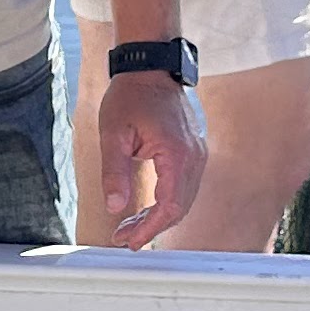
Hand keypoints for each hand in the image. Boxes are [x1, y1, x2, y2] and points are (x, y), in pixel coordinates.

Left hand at [97, 71, 208, 247]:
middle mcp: (193, 156)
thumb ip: (114, 172)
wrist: (150, 69)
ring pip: (183, 200)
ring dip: (158, 218)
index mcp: (176, 153)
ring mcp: (197, 154)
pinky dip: (166, 203)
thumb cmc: (130, 97)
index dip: (150, 229)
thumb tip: (114, 208)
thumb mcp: (112, 134)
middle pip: (179, 208)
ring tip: (128, 227)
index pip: (170, 206)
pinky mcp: (193, 153)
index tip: (128, 241)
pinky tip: (144, 210)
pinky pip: (184, 187)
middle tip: (122, 238)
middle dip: (151, 227)